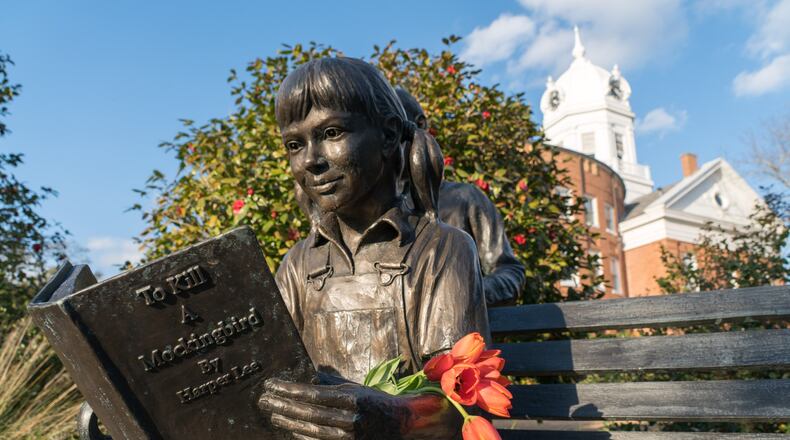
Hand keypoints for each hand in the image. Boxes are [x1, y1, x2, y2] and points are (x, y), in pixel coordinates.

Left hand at [259, 378, 461, 439]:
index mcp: (352, 398)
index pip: (312, 394)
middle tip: (264, 399)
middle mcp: (350, 418)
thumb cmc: (379, 403)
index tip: (272, 384)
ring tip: (273, 412)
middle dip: (282, 405)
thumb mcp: (358, 388)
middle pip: (307, 412)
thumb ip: (333, 382)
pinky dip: (302, 436)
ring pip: (310, 430)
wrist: (404, 426)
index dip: (289, 389)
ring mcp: (349, 436)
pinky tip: (290, 429)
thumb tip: (310, 373)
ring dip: (288, 421)